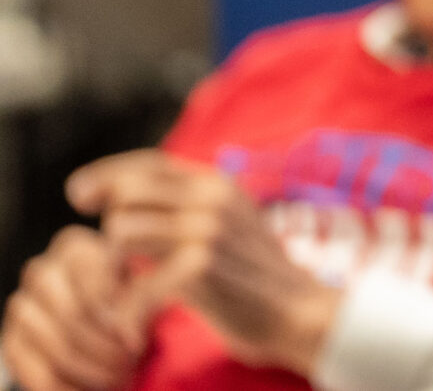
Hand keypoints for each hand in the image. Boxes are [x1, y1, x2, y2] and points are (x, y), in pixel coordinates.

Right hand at [2, 226, 147, 390]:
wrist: (107, 312)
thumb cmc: (135, 292)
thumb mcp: (148, 282)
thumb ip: (143, 296)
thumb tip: (129, 332)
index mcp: (76, 249)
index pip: (91, 291)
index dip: (117, 323)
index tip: (138, 344)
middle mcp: (42, 271)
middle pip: (72, 320)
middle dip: (105, 350)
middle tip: (131, 365)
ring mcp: (21, 306)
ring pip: (56, 347)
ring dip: (91, 370)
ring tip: (119, 376)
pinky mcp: (12, 340)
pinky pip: (35, 372)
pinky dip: (65, 387)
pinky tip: (88, 388)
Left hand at [69, 152, 339, 377]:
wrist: (297, 309)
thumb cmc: (252, 273)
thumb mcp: (226, 222)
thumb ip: (186, 205)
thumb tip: (123, 197)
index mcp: (217, 182)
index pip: (149, 162)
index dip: (106, 173)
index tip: (77, 194)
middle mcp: (212, 197)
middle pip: (125, 194)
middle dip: (108, 228)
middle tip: (113, 267)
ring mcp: (207, 228)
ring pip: (120, 230)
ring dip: (109, 269)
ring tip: (121, 296)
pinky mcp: (202, 266)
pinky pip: (135, 281)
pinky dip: (127, 310)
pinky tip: (134, 328)